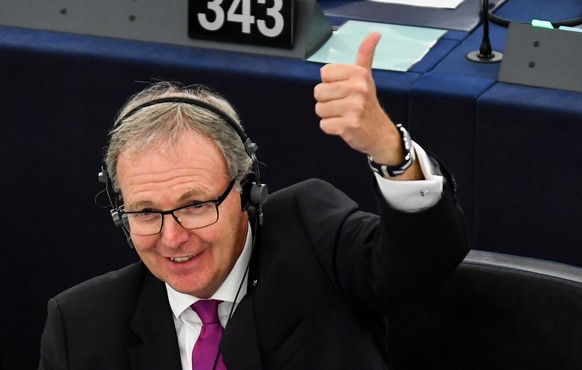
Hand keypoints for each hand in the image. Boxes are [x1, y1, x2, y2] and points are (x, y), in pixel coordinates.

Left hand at [313, 32, 421, 179]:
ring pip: (320, 109)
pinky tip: (344, 126)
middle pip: (318, 92)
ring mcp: (354, 108)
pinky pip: (324, 125)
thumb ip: (365, 55)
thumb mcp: (366, 77)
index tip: (343, 89)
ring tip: (343, 115)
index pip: (324, 73)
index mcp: (359, 74)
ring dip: (329, 115)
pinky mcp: (349, 126)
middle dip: (327, 101)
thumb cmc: (367, 103)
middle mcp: (357, 89)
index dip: (330, 83)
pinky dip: (331, 128)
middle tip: (343, 105)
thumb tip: (375, 33)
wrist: (380, 133)